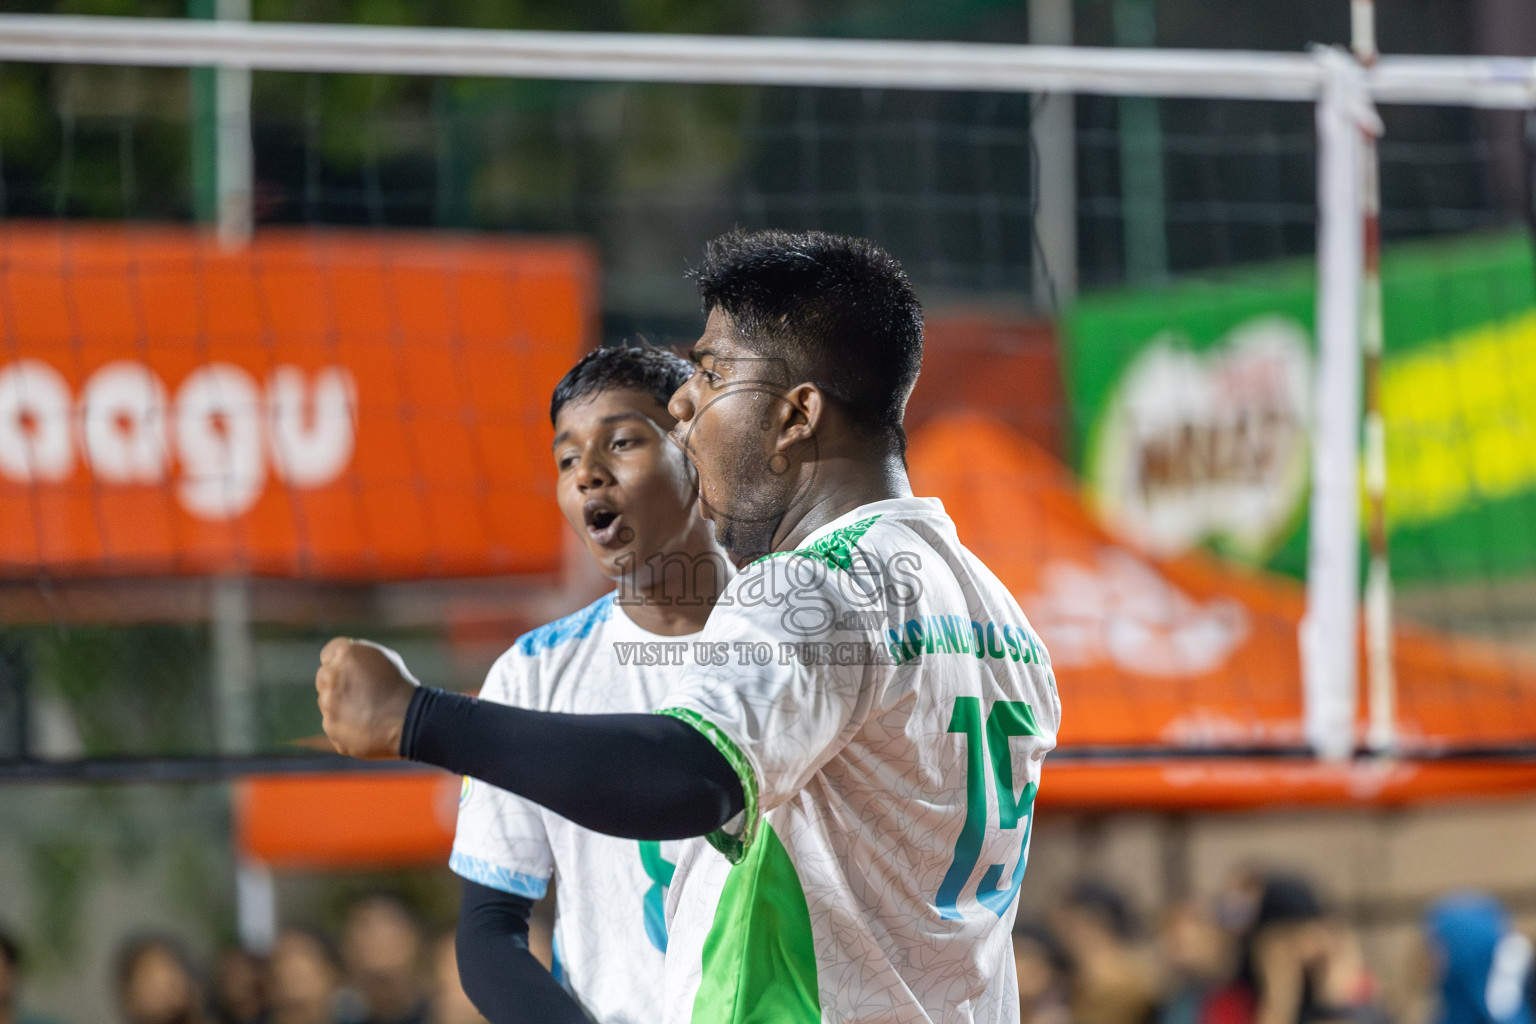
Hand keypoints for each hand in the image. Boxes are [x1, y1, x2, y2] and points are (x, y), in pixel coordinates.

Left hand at [315, 637, 420, 758]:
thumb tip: (342, 660)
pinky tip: (365, 726)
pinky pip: (333, 724)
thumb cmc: (400, 686)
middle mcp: (331, 675)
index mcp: (346, 653)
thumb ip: (357, 656)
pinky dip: (345, 727)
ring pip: (327, 703)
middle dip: (337, 685)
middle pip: (323, 678)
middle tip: (360, 694)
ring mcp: (328, 703)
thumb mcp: (382, 658)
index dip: (341, 664)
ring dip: (340, 707)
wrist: (409, 719)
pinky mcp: (330, 726)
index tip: (352, 674)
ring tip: (367, 712)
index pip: (328, 654)